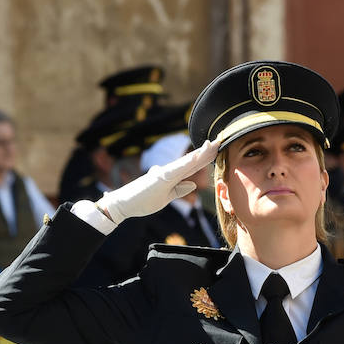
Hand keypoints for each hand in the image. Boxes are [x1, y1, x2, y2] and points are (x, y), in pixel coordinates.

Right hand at [96, 139, 217, 226]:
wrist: (122, 204)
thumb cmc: (142, 201)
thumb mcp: (165, 198)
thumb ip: (178, 190)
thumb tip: (191, 183)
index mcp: (172, 176)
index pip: (193, 165)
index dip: (206, 156)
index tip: (217, 147)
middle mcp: (169, 172)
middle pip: (192, 160)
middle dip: (207, 151)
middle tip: (221, 139)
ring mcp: (165, 174)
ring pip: (187, 162)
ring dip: (201, 153)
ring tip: (213, 144)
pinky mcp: (160, 179)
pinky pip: (177, 169)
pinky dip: (188, 162)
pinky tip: (197, 155)